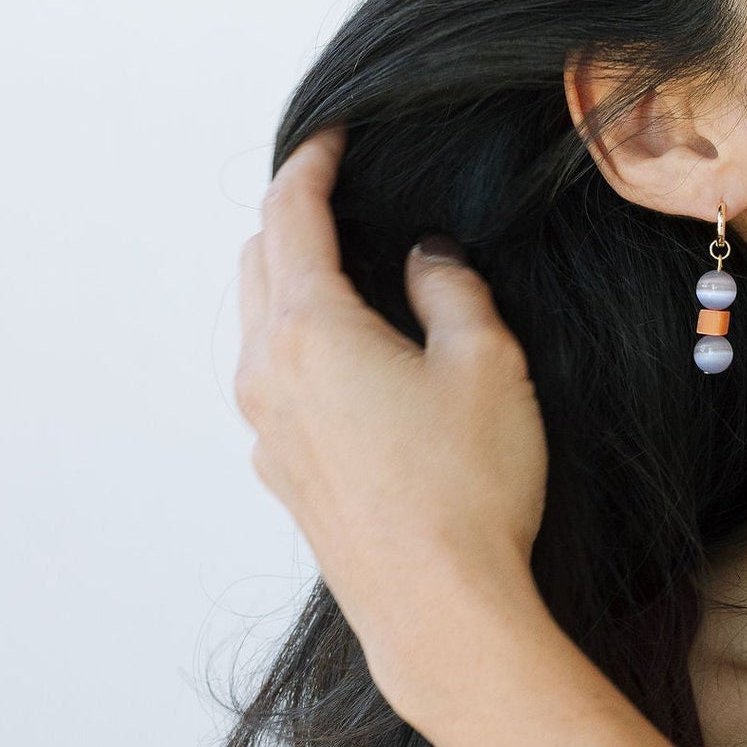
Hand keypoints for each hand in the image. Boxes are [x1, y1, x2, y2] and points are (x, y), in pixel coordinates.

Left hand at [235, 126, 549, 713]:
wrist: (439, 607)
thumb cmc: (469, 485)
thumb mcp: (488, 364)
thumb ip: (452, 291)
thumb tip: (427, 259)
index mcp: (309, 327)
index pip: (291, 215)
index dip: (311, 165)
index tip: (332, 139)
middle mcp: (267, 372)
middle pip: (258, 263)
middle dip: (292, 219)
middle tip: (339, 197)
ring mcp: (266, 429)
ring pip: (259, 325)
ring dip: (291, 283)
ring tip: (348, 274)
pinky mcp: (283, 474)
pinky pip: (274, 382)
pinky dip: (299, 345)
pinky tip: (353, 362)